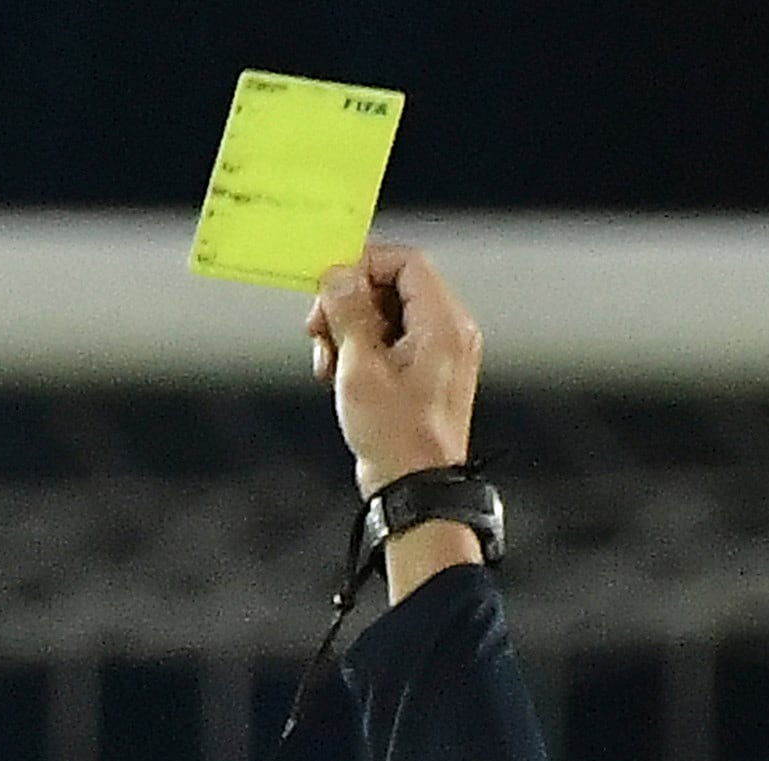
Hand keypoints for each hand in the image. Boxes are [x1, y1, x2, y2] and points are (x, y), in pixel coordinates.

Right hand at [306, 242, 483, 497]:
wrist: (415, 490)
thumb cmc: (397, 438)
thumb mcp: (360, 367)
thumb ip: (348, 312)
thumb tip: (338, 275)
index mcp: (443, 324)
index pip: (405, 262)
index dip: (362, 267)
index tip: (329, 287)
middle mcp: (449, 332)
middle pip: (393, 287)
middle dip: (349, 304)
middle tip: (319, 330)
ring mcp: (439, 354)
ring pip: (387, 315)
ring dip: (349, 330)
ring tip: (326, 361)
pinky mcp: (425, 374)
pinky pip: (391, 341)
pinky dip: (361, 350)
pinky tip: (339, 375)